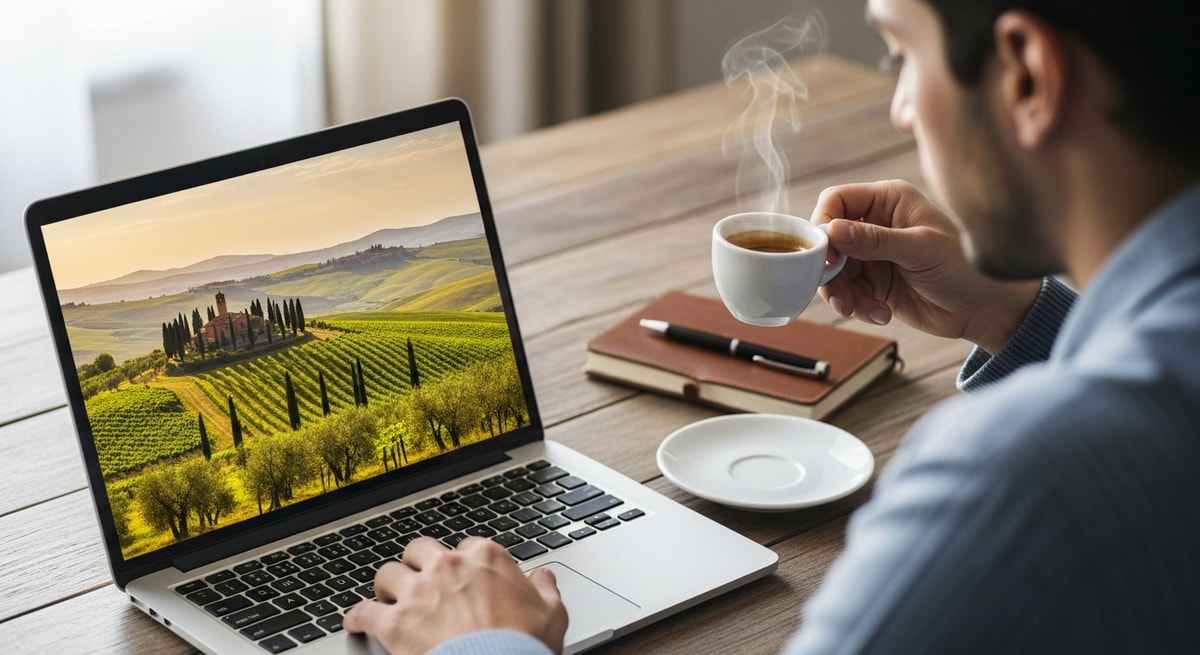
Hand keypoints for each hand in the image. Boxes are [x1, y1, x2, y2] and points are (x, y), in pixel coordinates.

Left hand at [344, 537, 567, 654]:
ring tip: (388, 597)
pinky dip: (356, 617)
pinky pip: (363, 611)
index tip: (463, 576)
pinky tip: (355, 621)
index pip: (467, 547)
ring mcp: (418, 592)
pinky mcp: (395, 622)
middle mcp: (448, 567)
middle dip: (417, 563)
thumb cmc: (524, 646)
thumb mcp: (552, 615)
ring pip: (387, 573)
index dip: (463, 563)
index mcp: (486, 559)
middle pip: (420, 550)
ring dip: (387, 586)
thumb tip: (544, 577)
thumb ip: (546, 590)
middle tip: (419, 578)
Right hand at [812, 180, 1039, 352]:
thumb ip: (876, 240)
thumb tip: (834, 230)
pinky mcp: (873, 282)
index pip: (837, 200)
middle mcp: (876, 224)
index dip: (824, 224)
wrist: (981, 308)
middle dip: (830, 270)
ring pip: (834, 271)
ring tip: (859, 309)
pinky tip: (881, 314)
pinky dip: (858, 306)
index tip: (826, 254)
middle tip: (839, 294)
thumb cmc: (963, 267)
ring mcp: (873, 254)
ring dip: (842, 294)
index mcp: (889, 201)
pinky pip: (848, 292)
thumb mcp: (920, 249)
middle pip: (829, 240)